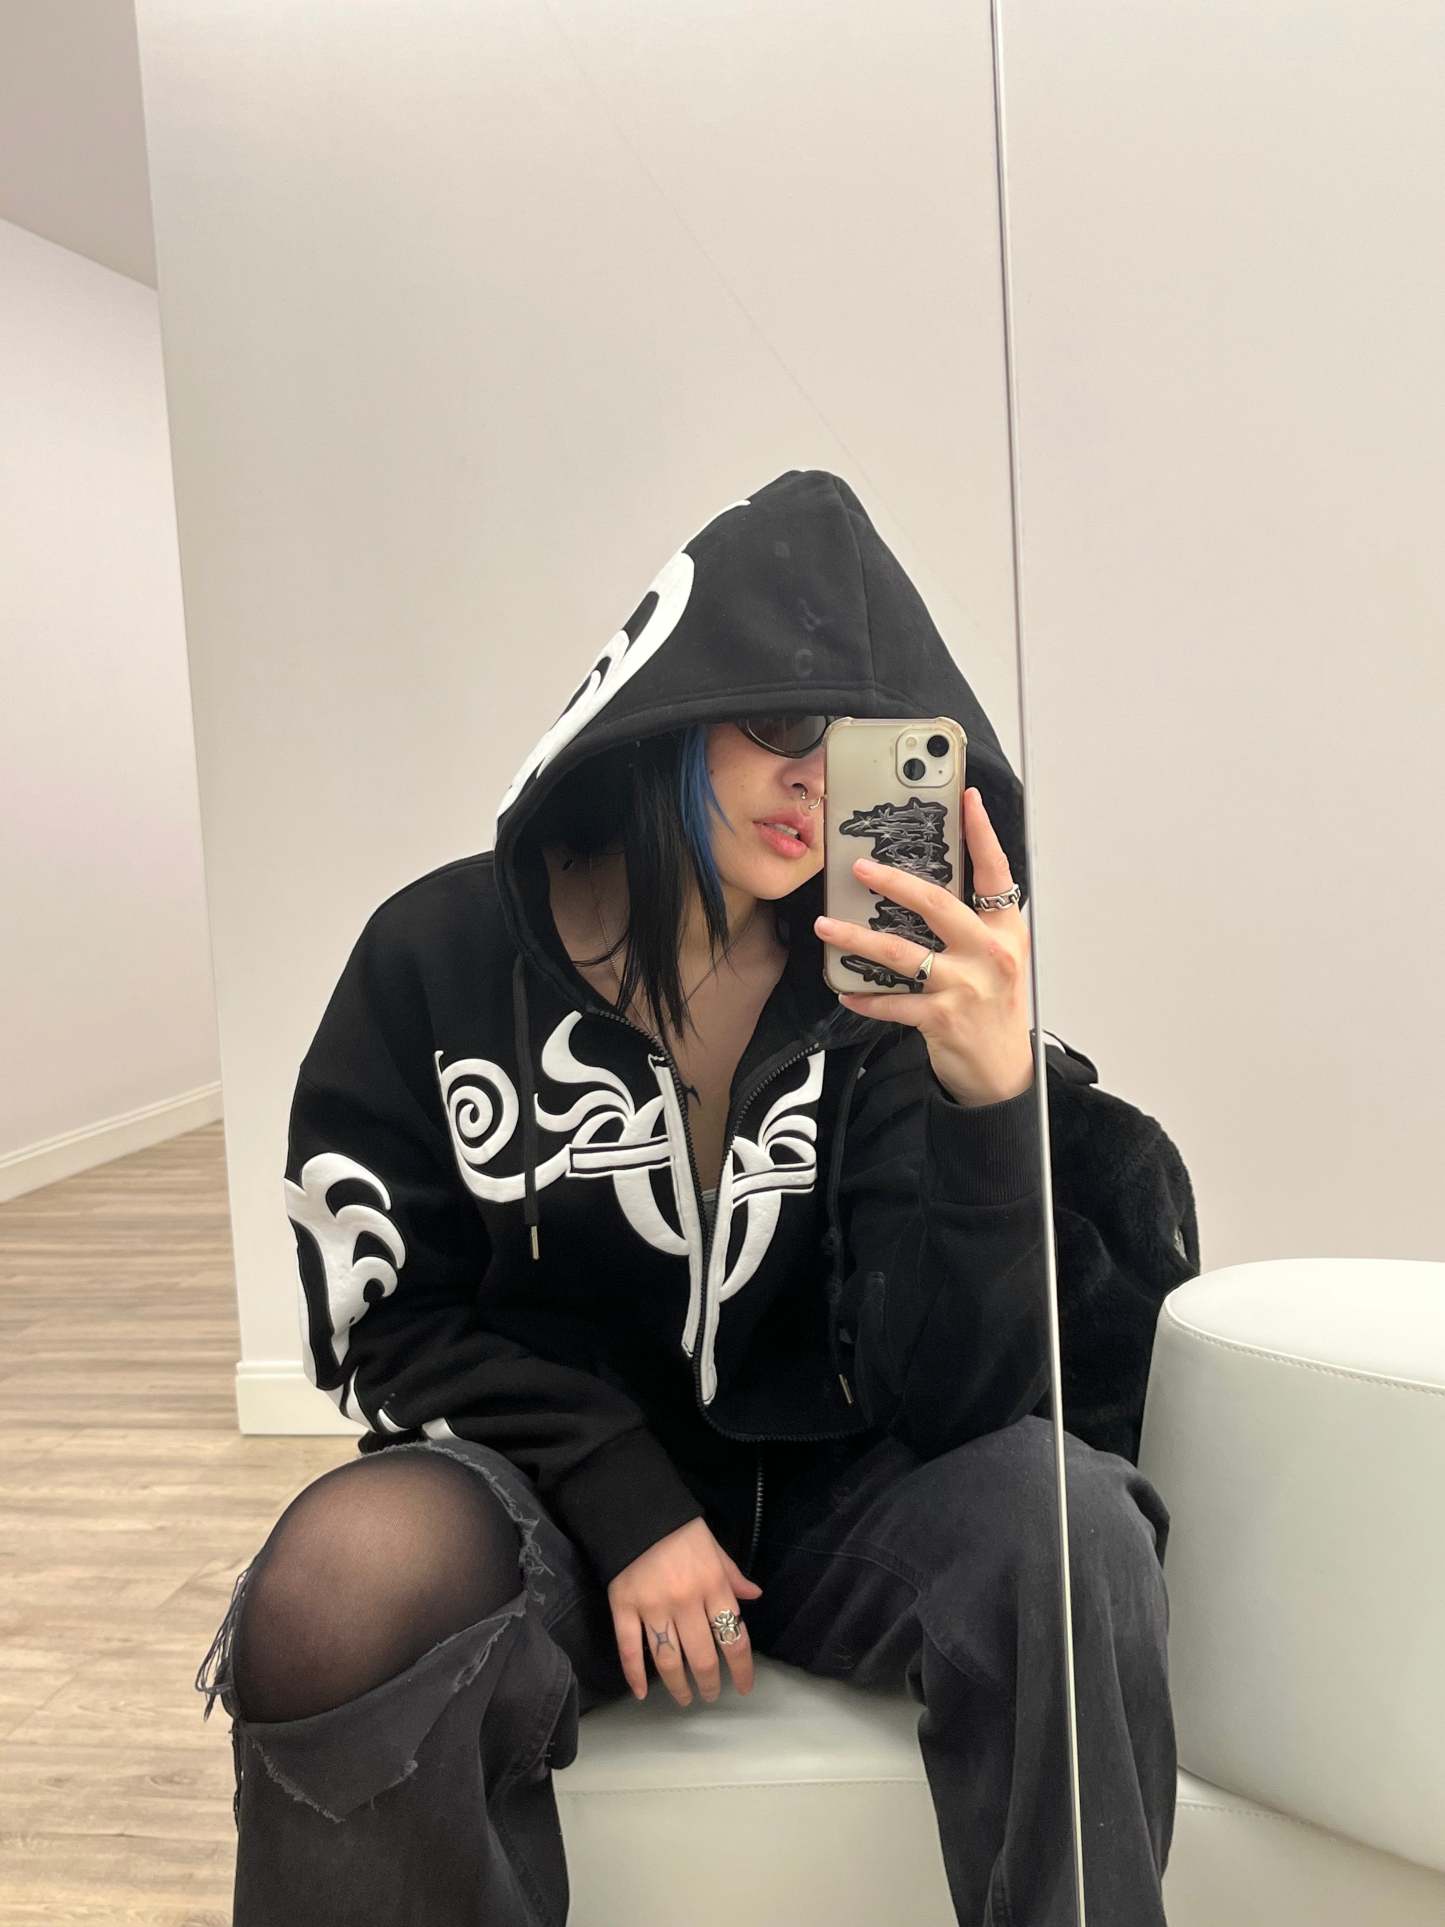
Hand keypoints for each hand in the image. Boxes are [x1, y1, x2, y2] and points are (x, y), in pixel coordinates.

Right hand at [607, 1516, 762, 1706]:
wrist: (636, 1508)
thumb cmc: (681, 1530)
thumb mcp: (714, 1548)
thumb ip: (733, 1576)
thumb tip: (754, 1597)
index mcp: (713, 1586)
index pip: (734, 1638)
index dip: (742, 1669)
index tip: (744, 1687)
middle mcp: (686, 1602)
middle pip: (701, 1657)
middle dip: (709, 1683)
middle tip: (710, 1695)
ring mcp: (653, 1607)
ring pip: (668, 1660)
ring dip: (678, 1686)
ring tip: (684, 1698)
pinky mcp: (624, 1607)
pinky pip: (629, 1648)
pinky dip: (634, 1674)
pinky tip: (642, 1692)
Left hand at [812, 786, 1033, 1107]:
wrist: (1003, 1069)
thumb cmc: (995, 1007)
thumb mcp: (995, 958)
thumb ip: (970, 924)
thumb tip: (920, 890)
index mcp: (1005, 930)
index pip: (995, 872)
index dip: (981, 833)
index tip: (967, 799)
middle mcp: (989, 952)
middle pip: (936, 905)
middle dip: (893, 882)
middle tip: (859, 868)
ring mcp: (967, 986)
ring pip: (900, 953)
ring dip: (856, 939)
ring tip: (825, 926)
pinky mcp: (943, 1017)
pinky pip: (892, 1002)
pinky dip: (864, 997)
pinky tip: (844, 990)